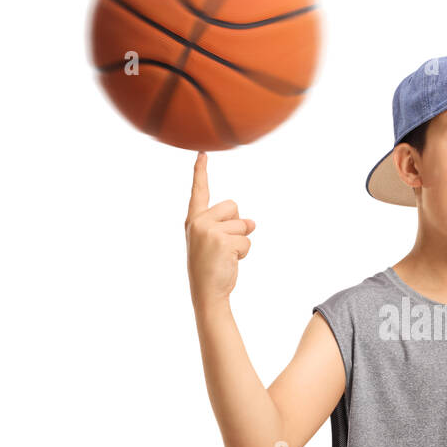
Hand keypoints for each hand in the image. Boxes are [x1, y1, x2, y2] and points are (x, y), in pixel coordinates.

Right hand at [185, 151, 255, 304]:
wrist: (206, 293)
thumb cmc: (211, 269)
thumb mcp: (216, 243)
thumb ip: (229, 227)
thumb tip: (252, 223)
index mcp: (194, 220)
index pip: (199, 191)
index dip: (200, 172)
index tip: (202, 153)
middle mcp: (198, 222)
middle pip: (233, 206)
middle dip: (237, 225)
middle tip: (223, 247)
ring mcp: (209, 230)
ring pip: (242, 225)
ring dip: (241, 242)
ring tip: (225, 257)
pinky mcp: (222, 240)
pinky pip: (247, 241)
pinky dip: (244, 253)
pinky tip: (230, 262)